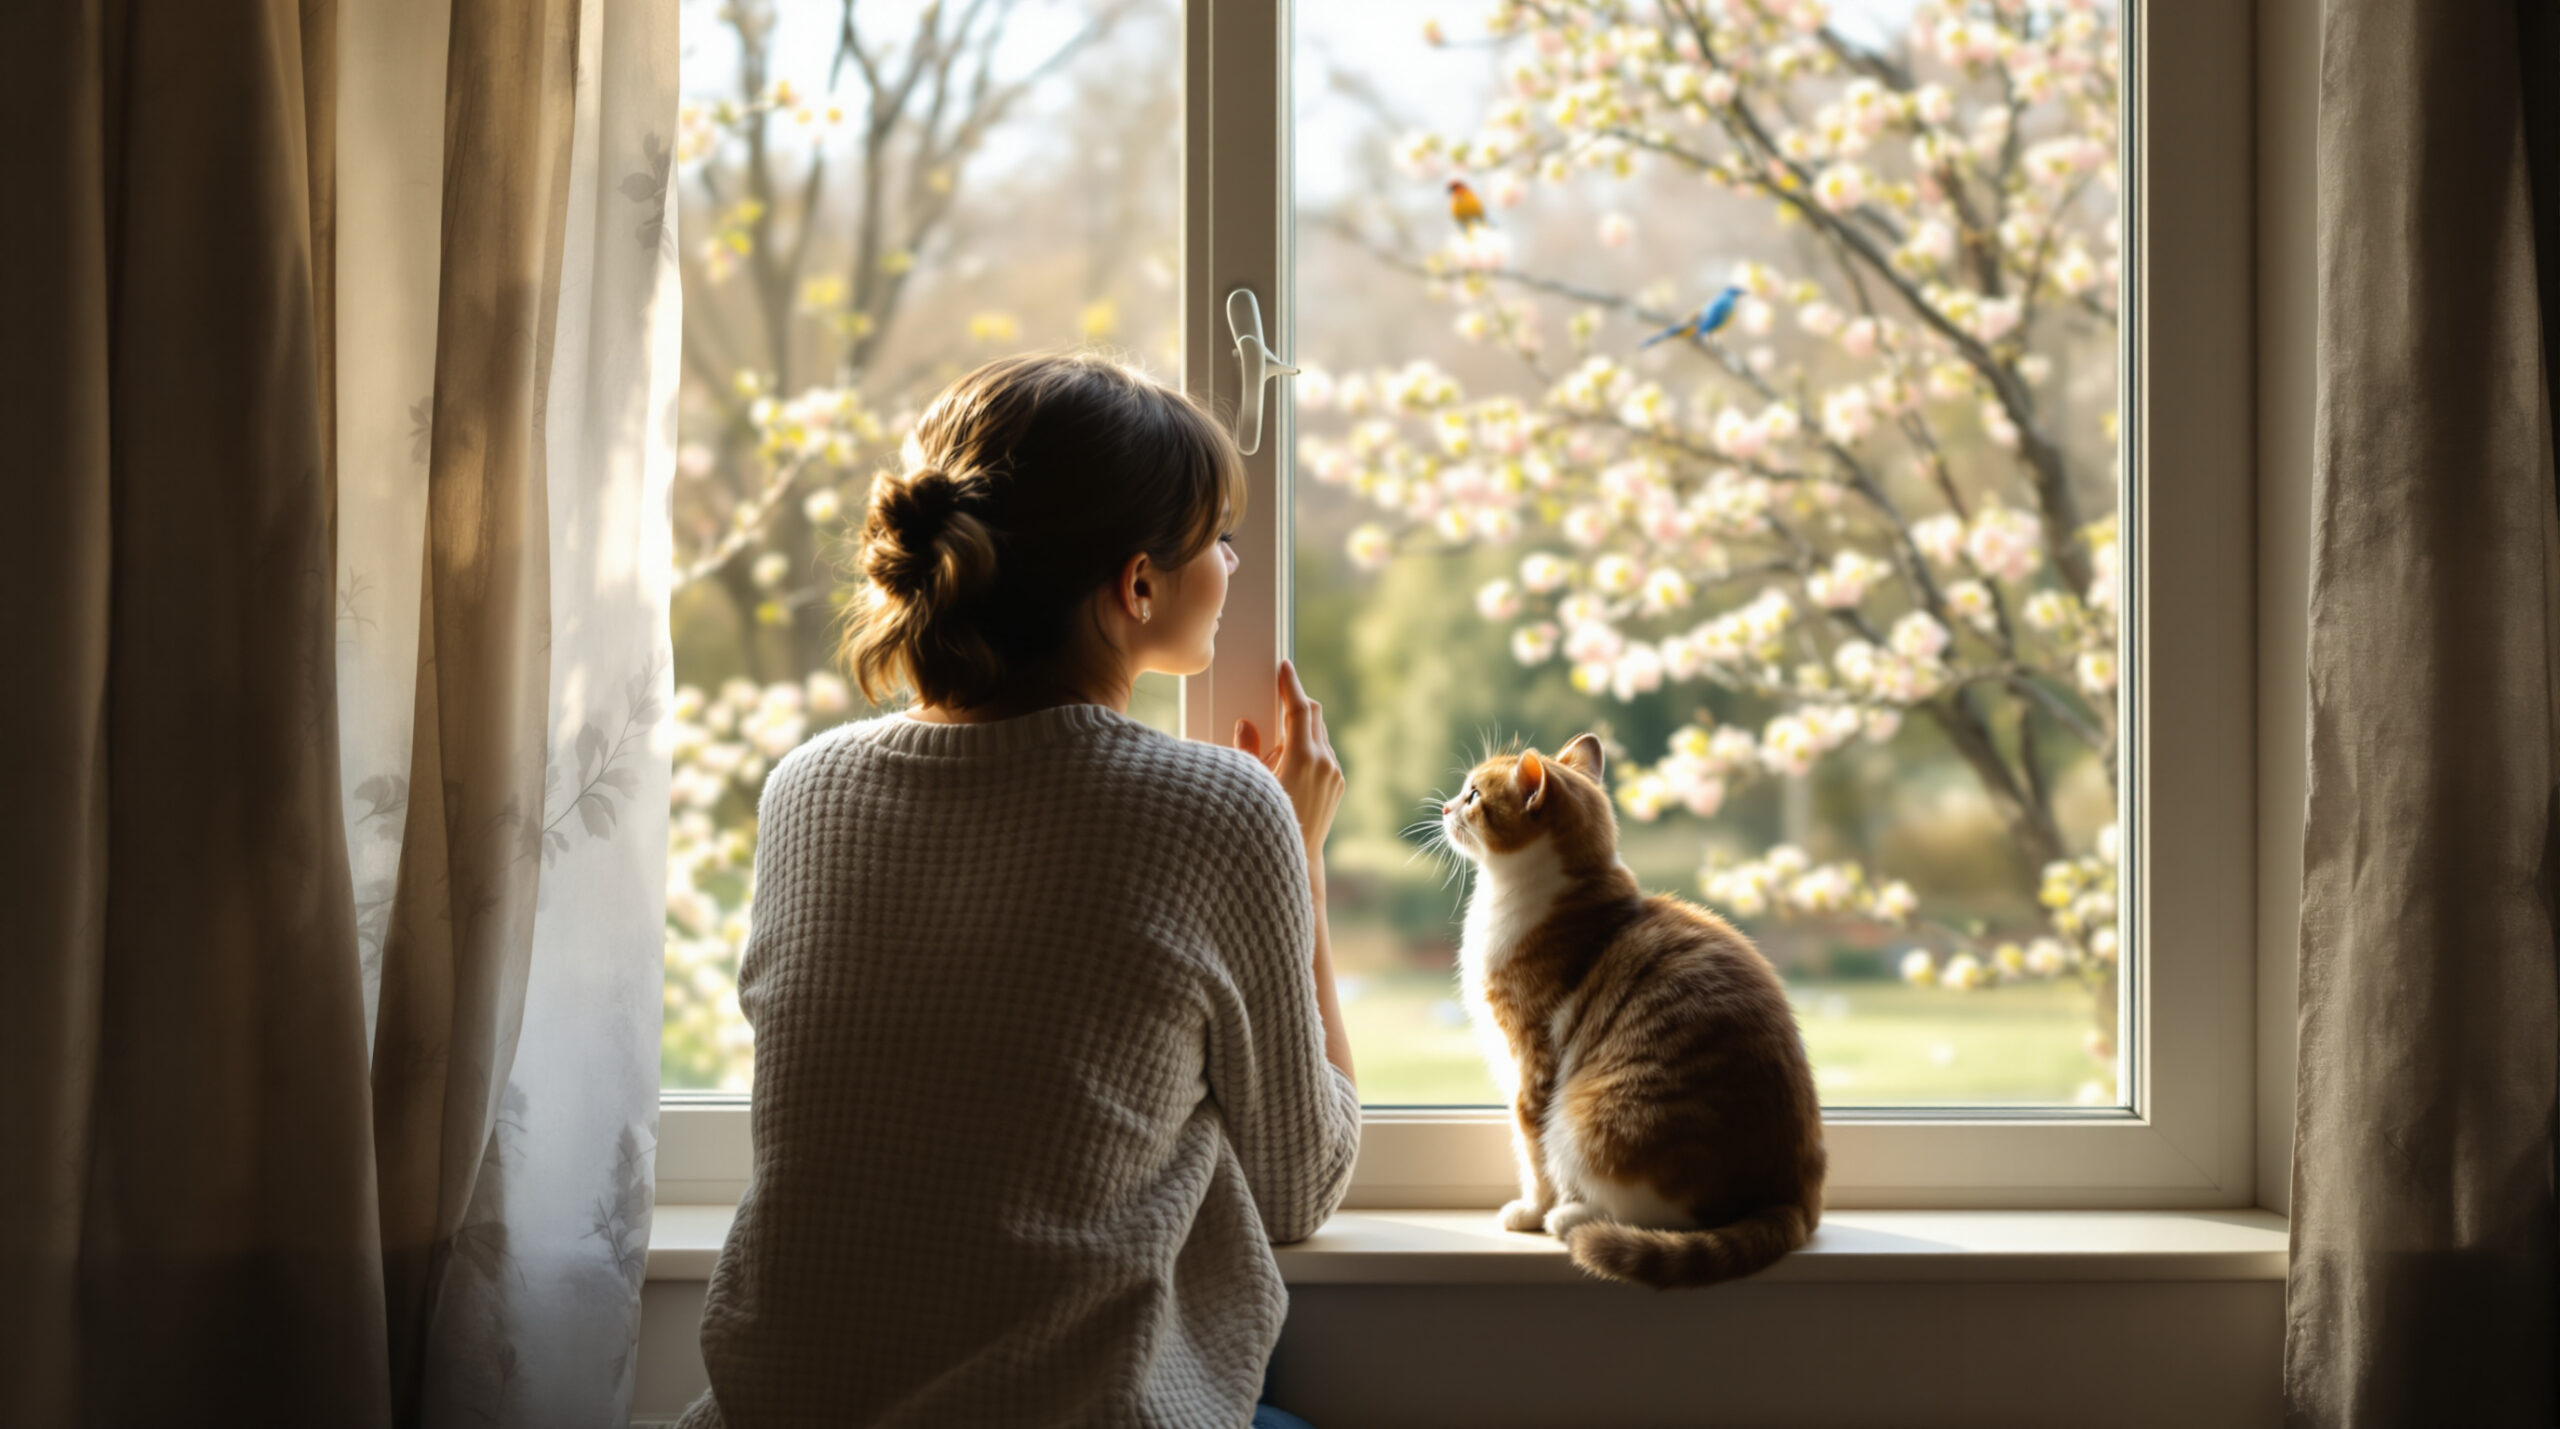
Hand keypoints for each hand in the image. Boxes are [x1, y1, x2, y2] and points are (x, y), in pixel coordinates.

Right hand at [1233, 659, 1344, 856]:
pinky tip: (1289, 763)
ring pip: (1320, 734)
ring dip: (1301, 728)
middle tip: (1276, 697)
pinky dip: (1309, 747)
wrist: (1298, 860)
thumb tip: (1246, 725)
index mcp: (1303, 757)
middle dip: (1296, 702)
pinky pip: (1324, 753)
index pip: (1299, 709)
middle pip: (1314, 714)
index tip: (1284, 667)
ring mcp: (1335, 774)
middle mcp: (1325, 762)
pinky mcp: (1338, 784)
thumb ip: (1248, 750)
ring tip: (1276, 743)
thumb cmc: (1268, 822)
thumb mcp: (1251, 784)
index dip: (1290, 684)